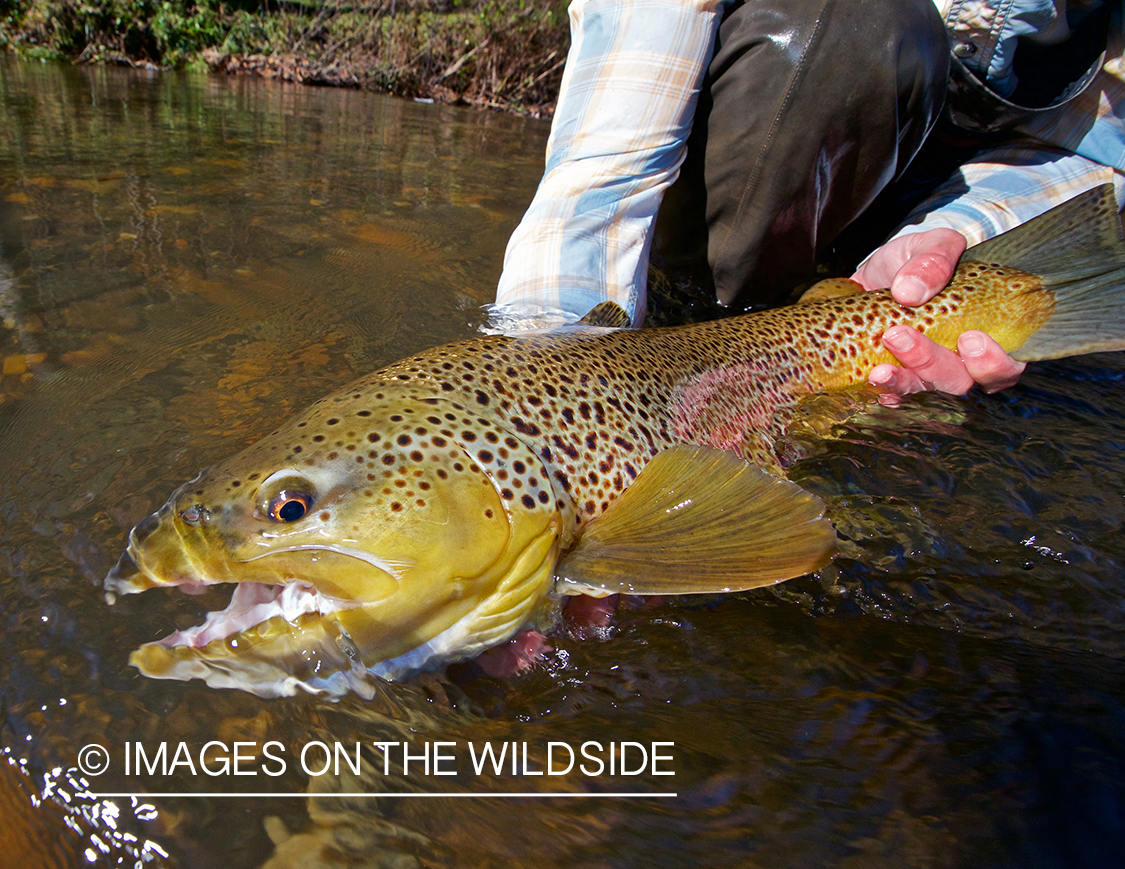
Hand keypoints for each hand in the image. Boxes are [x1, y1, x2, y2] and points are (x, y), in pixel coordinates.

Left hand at [852, 229, 1025, 395]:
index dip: (993, 363)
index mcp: (988, 333)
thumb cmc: (921, 261)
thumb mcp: (932, 246)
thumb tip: (912, 291)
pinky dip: (884, 392)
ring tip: (879, 369)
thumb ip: (934, 259)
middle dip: (931, 363)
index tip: (969, 339)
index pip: (1006, 367)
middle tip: (900, 336)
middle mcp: (960, 361)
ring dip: (902, 381)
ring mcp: (927, 372)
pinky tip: (873, 382)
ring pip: (924, 390)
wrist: (881, 271)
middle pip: (959, 381)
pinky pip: (894, 395)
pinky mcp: (897, 374)